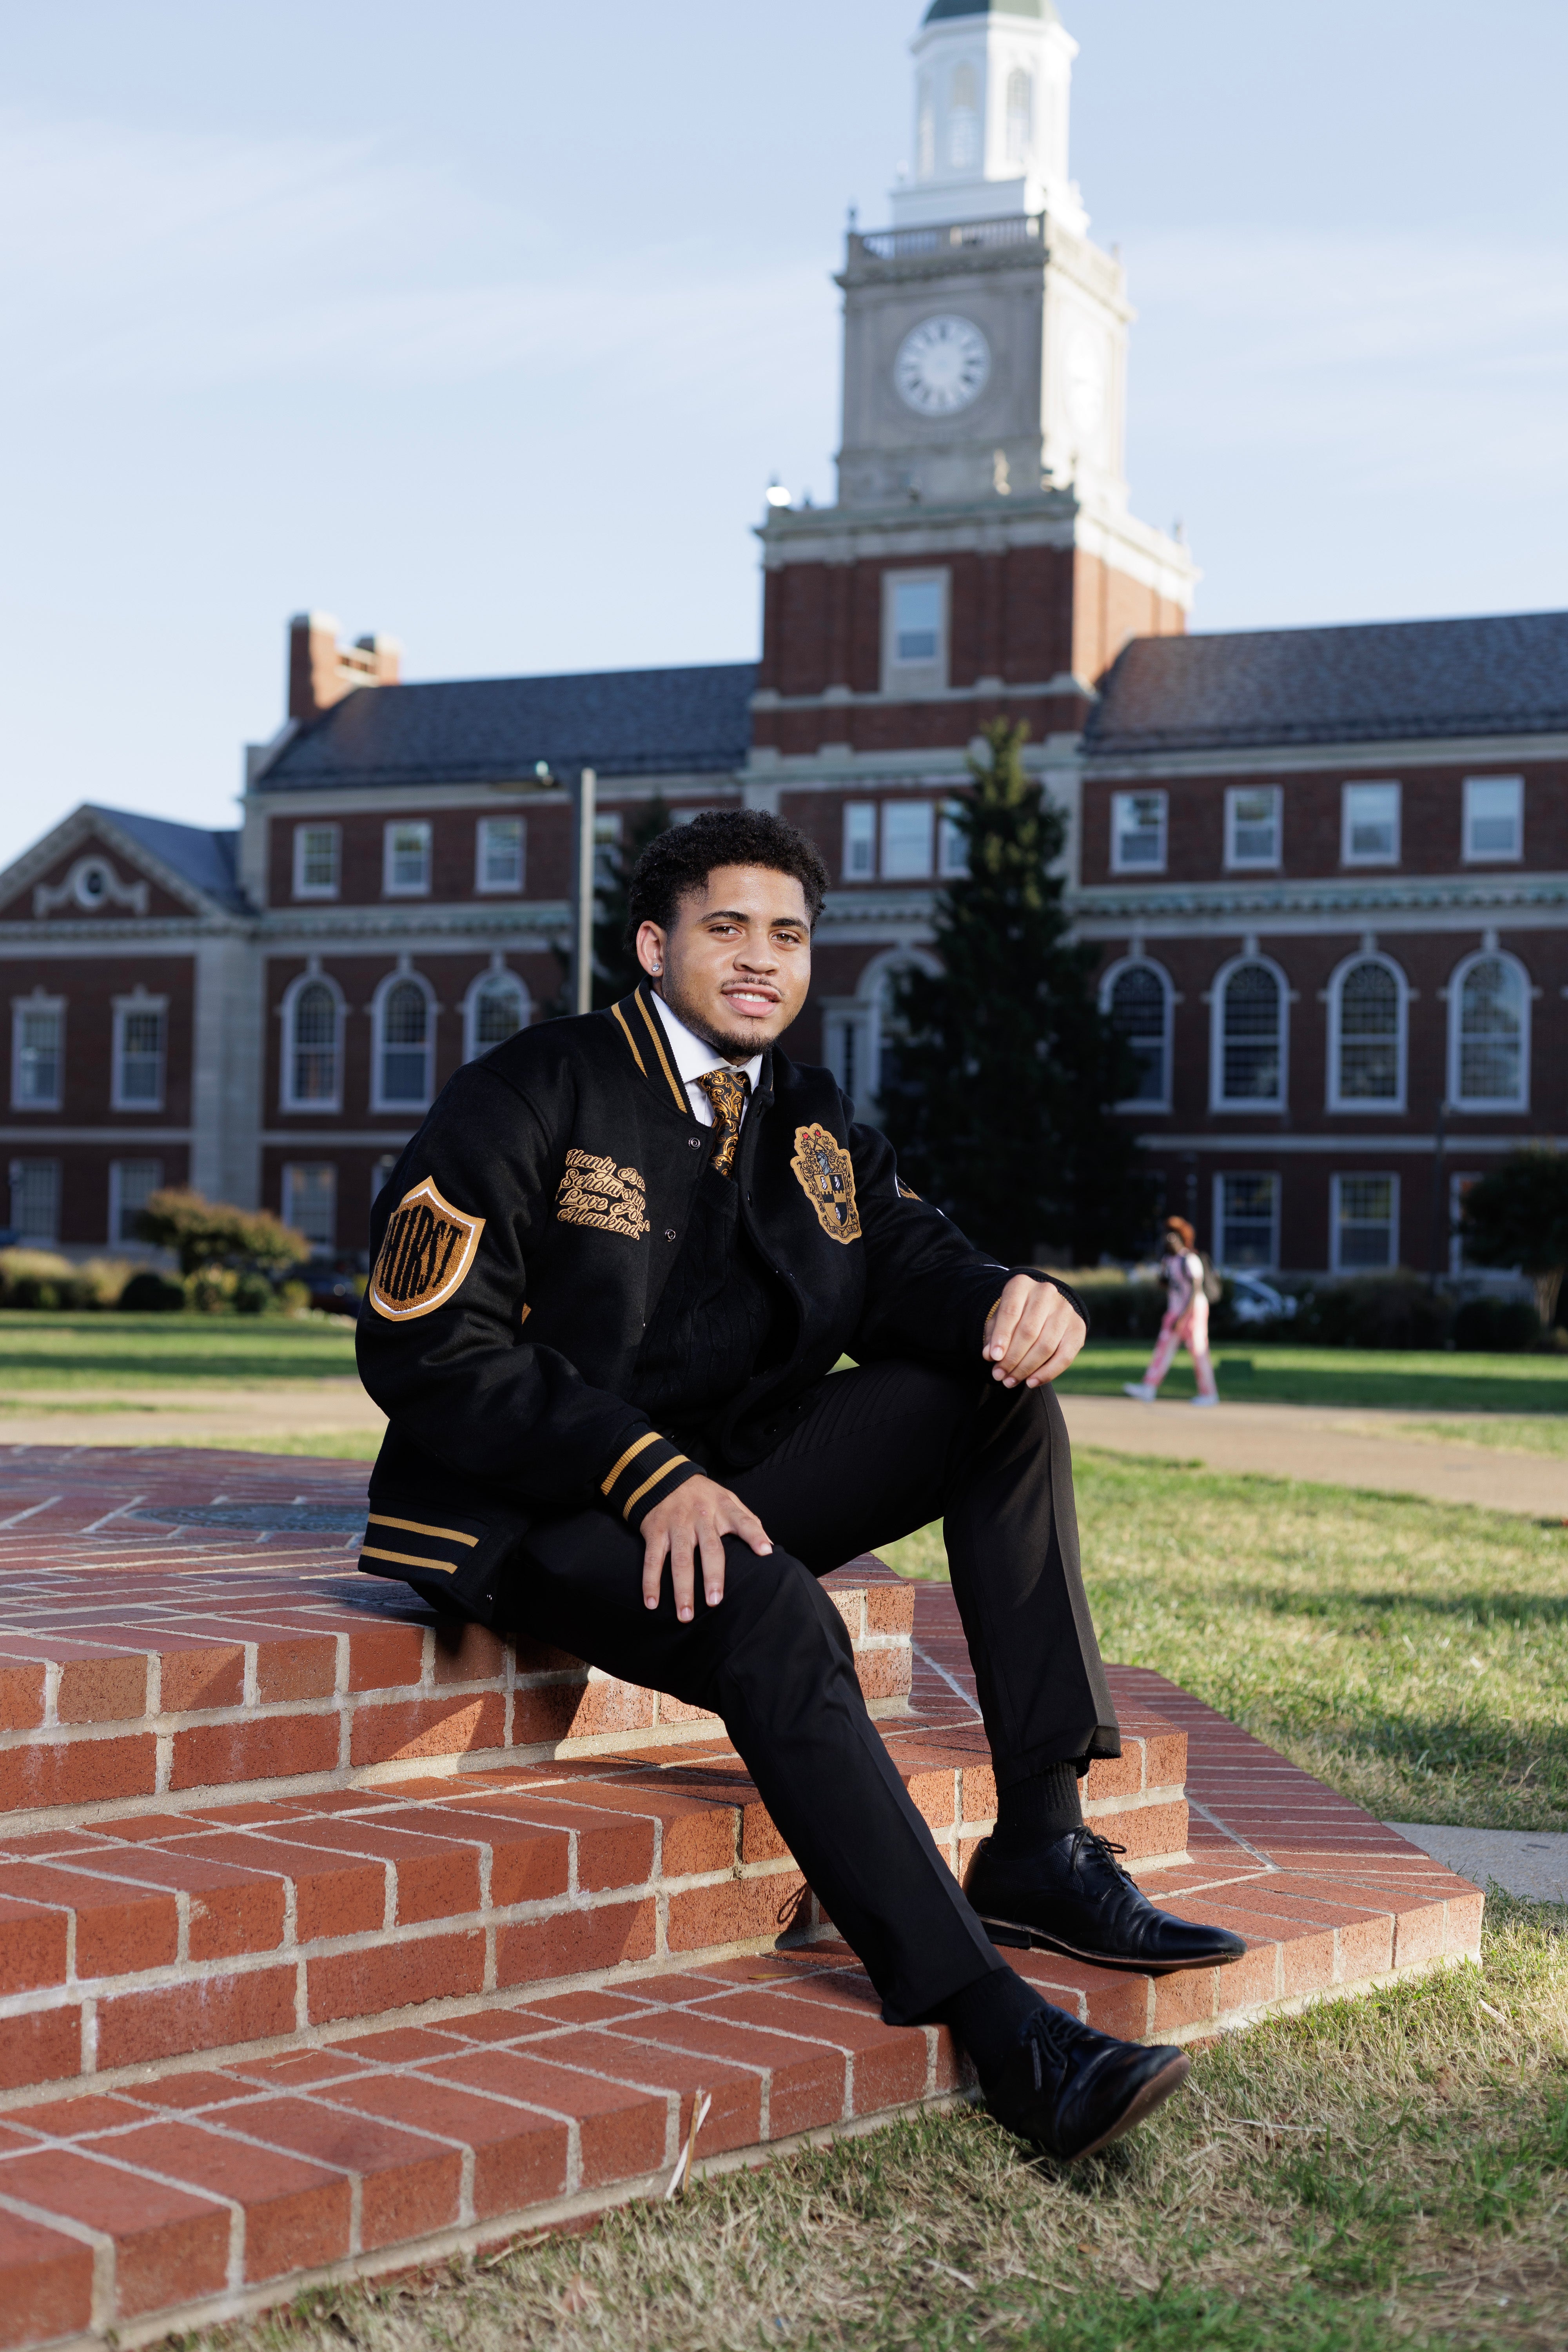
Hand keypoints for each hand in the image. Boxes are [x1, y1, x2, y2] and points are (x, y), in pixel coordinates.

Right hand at [640, 1474, 772, 1621]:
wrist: (661, 1476)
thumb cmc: (703, 1496)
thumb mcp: (728, 1499)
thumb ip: (749, 1521)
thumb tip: (771, 1548)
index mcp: (723, 1508)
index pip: (743, 1521)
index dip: (755, 1535)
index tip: (766, 1552)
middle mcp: (701, 1517)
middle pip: (710, 1549)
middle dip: (712, 1576)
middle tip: (715, 1602)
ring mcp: (676, 1525)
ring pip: (680, 1559)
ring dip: (682, 1589)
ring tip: (685, 1616)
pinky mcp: (655, 1531)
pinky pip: (652, 1559)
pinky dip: (650, 1582)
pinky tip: (651, 1604)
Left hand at [982, 1275, 1085, 1389]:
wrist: (1040, 1308)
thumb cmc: (1013, 1316)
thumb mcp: (998, 1321)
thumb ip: (993, 1336)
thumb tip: (990, 1355)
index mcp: (1021, 1284)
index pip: (1010, 1312)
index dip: (1002, 1337)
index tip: (993, 1358)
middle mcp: (1045, 1292)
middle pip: (1028, 1331)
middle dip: (1012, 1358)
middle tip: (999, 1376)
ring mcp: (1064, 1308)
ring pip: (1046, 1345)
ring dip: (1026, 1368)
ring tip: (1010, 1381)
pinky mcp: (1078, 1326)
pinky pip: (1065, 1356)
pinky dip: (1048, 1372)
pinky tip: (1032, 1382)